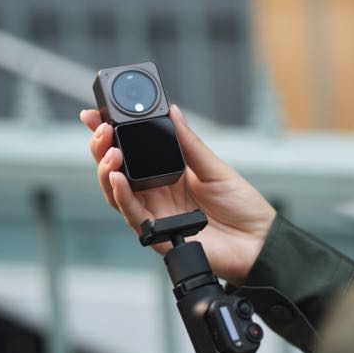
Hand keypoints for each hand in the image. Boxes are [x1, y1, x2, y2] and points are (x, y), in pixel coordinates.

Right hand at [80, 105, 276, 283]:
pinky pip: (132, 214)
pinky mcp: (158, 234)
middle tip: (101, 129)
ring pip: (116, 192)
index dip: (111, 133)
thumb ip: (189, 142)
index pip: (131, 150)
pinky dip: (122, 196)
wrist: (258, 241)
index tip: (95, 113)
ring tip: (110, 152)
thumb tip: (171, 111)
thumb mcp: (214, 167)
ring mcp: (154, 213)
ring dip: (107, 171)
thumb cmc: (241, 206)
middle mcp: (155, 192)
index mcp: (166, 173)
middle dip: (101, 148)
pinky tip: (118, 179)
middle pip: (115, 170)